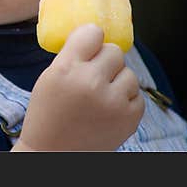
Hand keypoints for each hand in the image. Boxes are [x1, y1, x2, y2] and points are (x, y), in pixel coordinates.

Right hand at [14, 24, 143, 150]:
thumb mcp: (50, 76)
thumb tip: (97, 32)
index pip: (93, 32)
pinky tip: (110, 109)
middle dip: (105, 62)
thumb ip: (72, 54)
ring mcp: (113, 102)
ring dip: (118, 81)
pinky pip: (138, 95)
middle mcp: (91, 83)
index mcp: (66, 68)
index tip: (89, 48)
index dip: (91, 39)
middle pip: (114, 51)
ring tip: (101, 96)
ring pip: (129, 73)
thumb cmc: (49, 112)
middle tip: (93, 77)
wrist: (52, 154)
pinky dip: (126, 100)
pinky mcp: (129, 119)